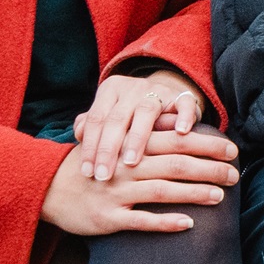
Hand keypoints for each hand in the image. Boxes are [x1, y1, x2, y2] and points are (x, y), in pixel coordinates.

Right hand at [44, 122, 234, 237]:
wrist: (46, 188)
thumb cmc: (91, 164)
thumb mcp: (114, 142)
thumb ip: (144, 133)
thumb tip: (178, 120)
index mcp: (130, 146)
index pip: (176, 140)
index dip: (206, 144)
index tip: (232, 149)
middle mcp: (126, 167)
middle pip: (175, 163)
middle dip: (209, 167)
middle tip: (235, 174)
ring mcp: (117, 193)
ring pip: (162, 191)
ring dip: (194, 193)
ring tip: (220, 196)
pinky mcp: (108, 218)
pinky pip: (141, 221)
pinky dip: (165, 222)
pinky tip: (188, 224)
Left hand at [73, 63, 208, 185]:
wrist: (166, 94)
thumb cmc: (131, 114)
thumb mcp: (110, 115)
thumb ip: (92, 124)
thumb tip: (79, 134)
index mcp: (111, 89)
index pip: (96, 119)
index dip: (90, 146)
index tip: (87, 172)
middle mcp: (133, 87)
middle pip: (117, 118)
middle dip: (108, 149)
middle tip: (103, 175)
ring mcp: (159, 90)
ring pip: (145, 112)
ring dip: (137, 139)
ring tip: (130, 163)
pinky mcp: (183, 96)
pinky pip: (184, 104)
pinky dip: (183, 117)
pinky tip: (180, 133)